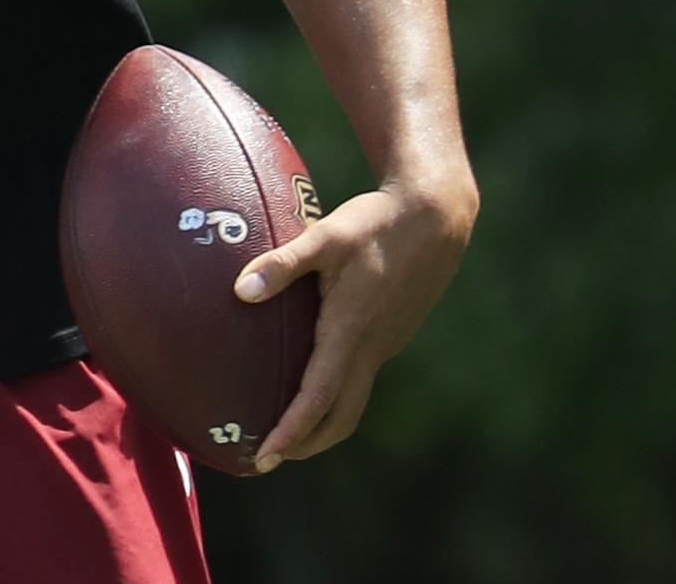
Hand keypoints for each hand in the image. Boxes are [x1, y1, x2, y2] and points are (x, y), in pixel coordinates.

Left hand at [235, 179, 476, 469]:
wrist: (435, 218)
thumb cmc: (376, 224)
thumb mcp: (325, 236)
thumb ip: (281, 264)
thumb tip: (240, 292)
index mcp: (351, 331)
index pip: (319, 396)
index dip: (292, 430)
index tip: (266, 456)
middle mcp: (371, 347)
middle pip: (341, 415)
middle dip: (306, 442)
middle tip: (267, 457)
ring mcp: (384, 343)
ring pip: (353, 399)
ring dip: (321, 422)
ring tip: (285, 430)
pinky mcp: (389, 333)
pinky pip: (360, 376)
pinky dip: (335, 395)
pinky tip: (314, 381)